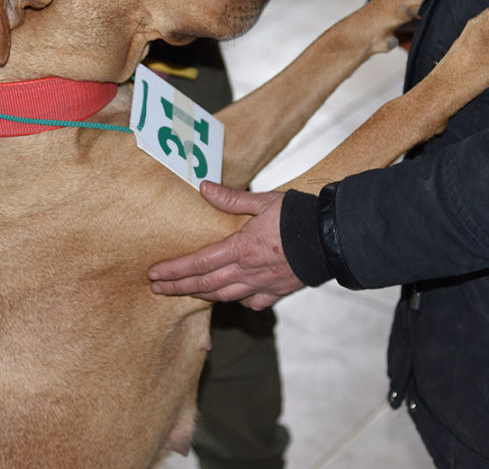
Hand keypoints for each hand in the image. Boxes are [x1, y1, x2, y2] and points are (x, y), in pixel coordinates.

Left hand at [148, 182, 303, 310]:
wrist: (334, 239)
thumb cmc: (299, 216)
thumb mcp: (264, 201)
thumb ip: (231, 199)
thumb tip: (203, 187)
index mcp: (241, 248)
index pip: (198, 264)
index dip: (174, 271)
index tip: (154, 274)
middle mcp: (248, 271)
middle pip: (205, 285)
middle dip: (178, 288)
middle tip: (157, 289)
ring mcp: (263, 285)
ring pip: (225, 296)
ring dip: (201, 296)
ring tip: (184, 293)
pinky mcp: (278, 292)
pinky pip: (252, 302)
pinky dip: (237, 301)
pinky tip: (231, 297)